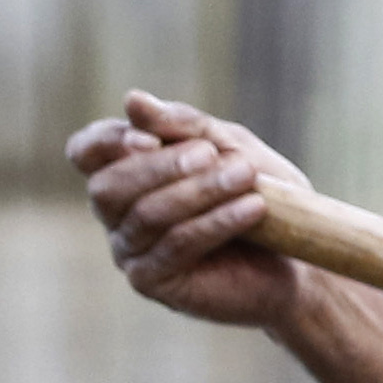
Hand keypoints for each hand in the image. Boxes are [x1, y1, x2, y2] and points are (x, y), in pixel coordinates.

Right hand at [66, 90, 306, 333]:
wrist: (296, 254)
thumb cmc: (256, 192)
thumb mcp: (228, 147)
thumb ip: (183, 126)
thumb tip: (133, 101)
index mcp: (124, 170)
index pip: (87, 151)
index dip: (108, 142)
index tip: (149, 138)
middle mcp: (117, 213)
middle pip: (108, 186)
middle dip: (160, 167)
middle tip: (212, 154)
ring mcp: (130, 250)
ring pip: (147, 215)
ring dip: (199, 191)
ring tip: (245, 175)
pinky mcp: (152, 281)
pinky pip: (175, 247)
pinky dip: (215, 222)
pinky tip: (253, 207)